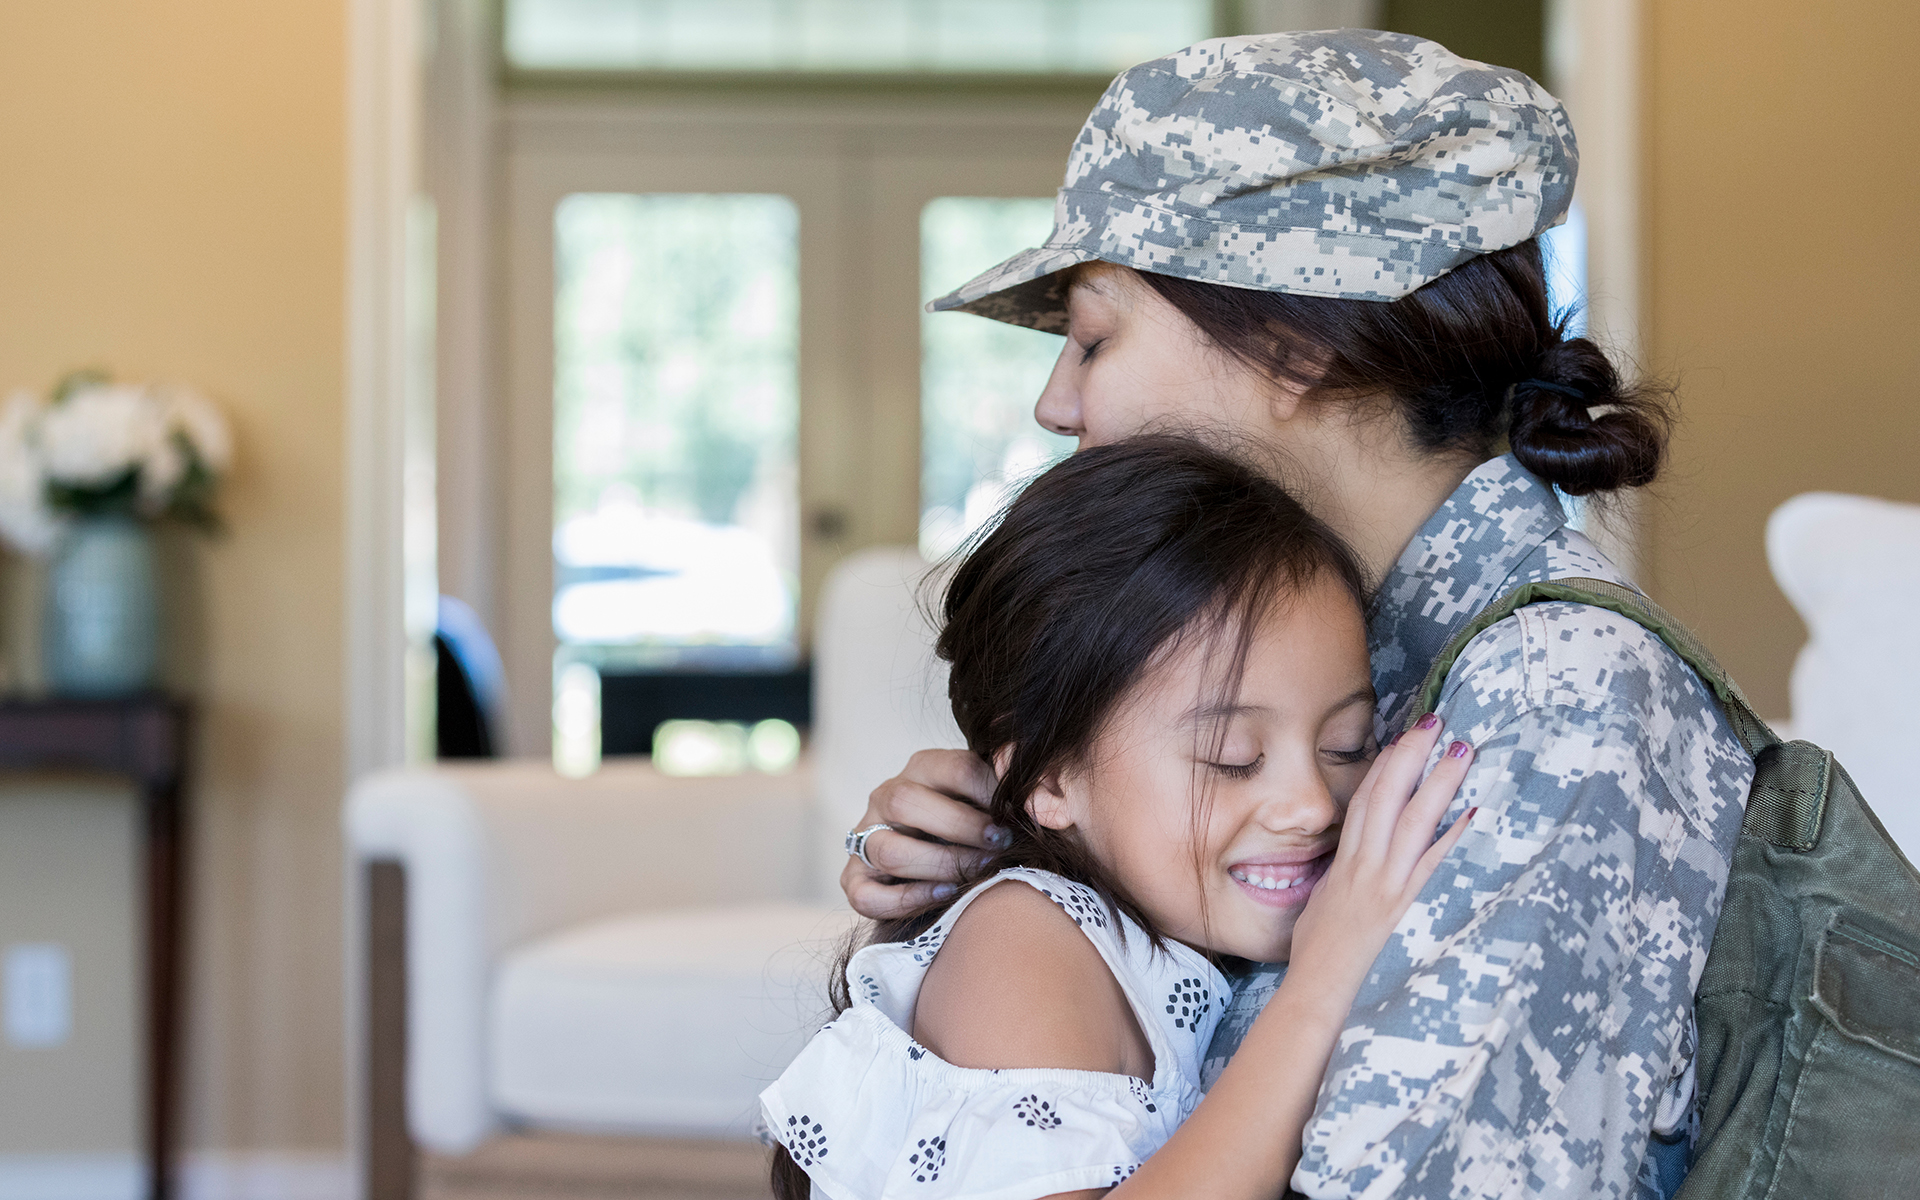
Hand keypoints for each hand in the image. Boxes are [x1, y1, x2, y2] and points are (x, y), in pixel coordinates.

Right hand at [840, 749, 1008, 918]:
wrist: (946, 860)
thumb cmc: (979, 825)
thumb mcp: (992, 799)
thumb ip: (1013, 792)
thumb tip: (1045, 791)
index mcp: (923, 767)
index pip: (953, 767)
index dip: (988, 792)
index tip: (1018, 816)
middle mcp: (886, 796)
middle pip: (905, 802)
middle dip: (960, 828)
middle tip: (999, 846)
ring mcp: (865, 837)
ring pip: (887, 850)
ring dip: (939, 865)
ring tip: (978, 874)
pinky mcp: (854, 879)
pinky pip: (867, 895)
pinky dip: (908, 899)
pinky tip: (946, 894)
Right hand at [1288, 716, 1474, 1007]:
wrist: (1319, 990)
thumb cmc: (1317, 955)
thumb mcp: (1323, 903)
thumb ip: (1341, 877)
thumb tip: (1355, 861)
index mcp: (1345, 863)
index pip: (1364, 801)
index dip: (1384, 765)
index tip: (1403, 739)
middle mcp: (1367, 866)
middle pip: (1389, 796)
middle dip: (1412, 756)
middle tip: (1436, 723)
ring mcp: (1388, 884)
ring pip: (1414, 819)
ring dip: (1439, 781)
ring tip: (1462, 750)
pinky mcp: (1407, 906)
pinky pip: (1434, 863)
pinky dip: (1454, 835)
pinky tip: (1475, 812)